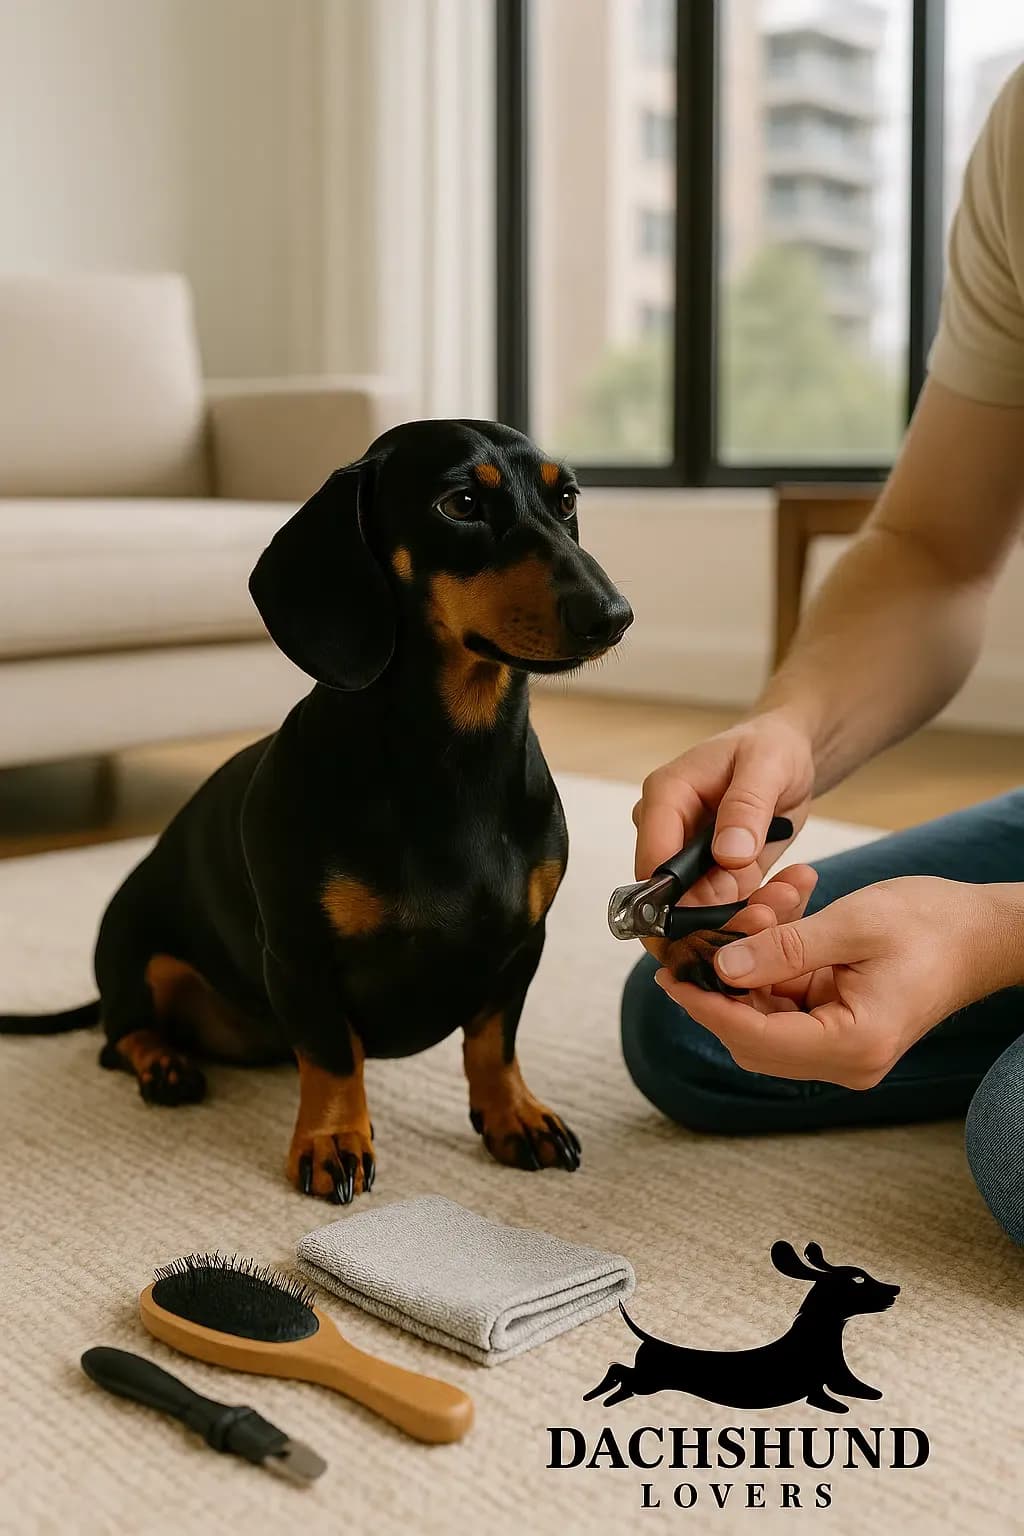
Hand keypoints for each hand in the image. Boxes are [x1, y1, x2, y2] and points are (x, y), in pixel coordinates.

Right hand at [632, 713, 814, 958]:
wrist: (787, 759)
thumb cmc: (771, 749)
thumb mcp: (767, 765)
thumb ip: (747, 806)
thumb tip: (728, 854)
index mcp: (665, 797)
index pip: (652, 860)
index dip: (679, 899)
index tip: (727, 911)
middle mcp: (666, 833)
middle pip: (672, 899)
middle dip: (719, 917)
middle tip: (771, 915)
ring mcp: (686, 860)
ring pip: (702, 913)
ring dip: (747, 915)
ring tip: (790, 893)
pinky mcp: (712, 878)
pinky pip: (728, 910)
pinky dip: (760, 908)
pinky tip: (790, 890)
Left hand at [655, 876, 1023, 1088]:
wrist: (983, 932)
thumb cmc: (934, 926)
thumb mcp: (853, 924)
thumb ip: (784, 948)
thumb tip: (722, 967)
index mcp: (853, 1044)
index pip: (756, 1038)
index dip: (706, 1006)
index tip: (670, 975)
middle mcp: (846, 1060)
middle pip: (752, 1035)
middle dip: (723, 982)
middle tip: (699, 934)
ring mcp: (843, 1048)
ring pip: (765, 1015)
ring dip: (751, 963)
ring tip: (764, 903)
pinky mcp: (841, 1028)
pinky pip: (788, 1001)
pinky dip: (775, 961)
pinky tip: (783, 911)